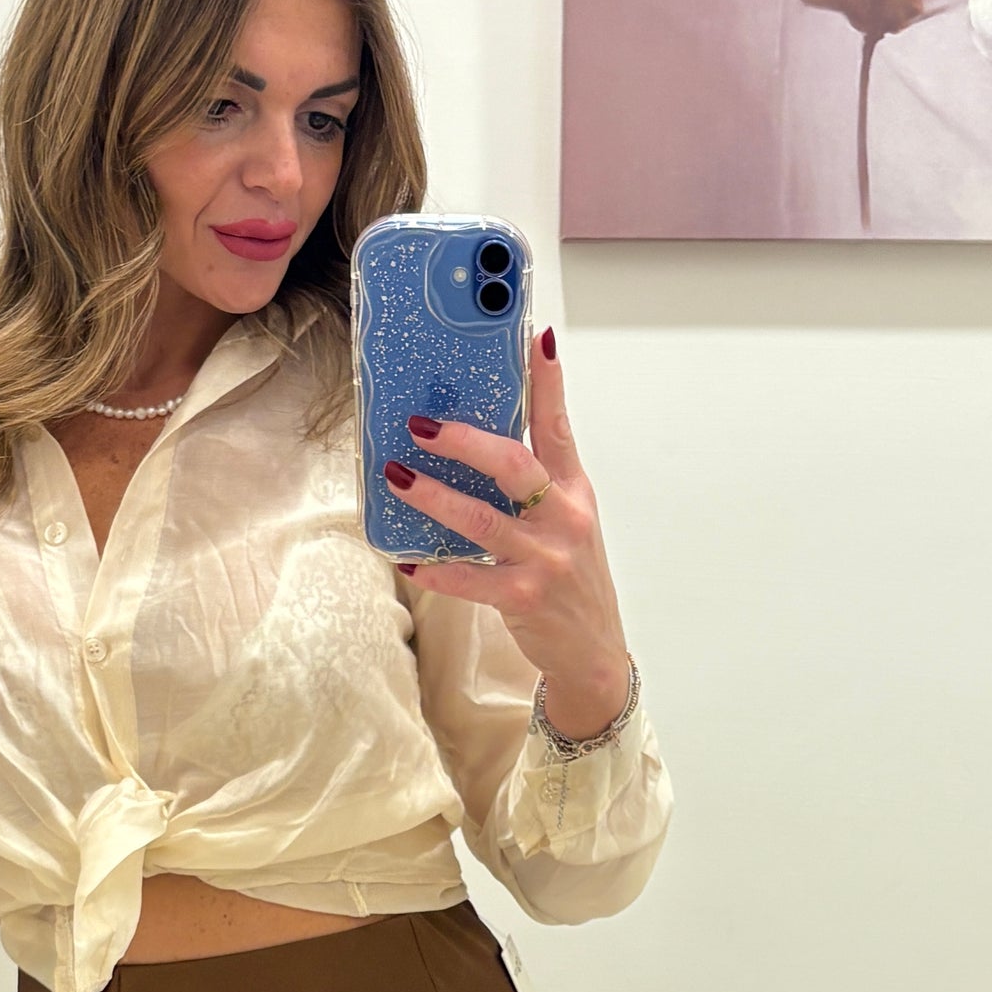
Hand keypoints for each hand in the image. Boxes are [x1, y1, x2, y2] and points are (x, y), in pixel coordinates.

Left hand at [386, 327, 632, 740]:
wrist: (593, 653)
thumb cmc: (571, 581)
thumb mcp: (568, 524)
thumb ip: (537, 484)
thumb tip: (479, 443)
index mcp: (574, 492)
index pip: (559, 426)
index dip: (547, 381)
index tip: (534, 338)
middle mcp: (563, 519)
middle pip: (512, 465)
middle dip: (463, 440)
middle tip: (421, 425)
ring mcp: (544, 559)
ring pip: (480, 519)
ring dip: (433, 497)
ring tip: (398, 477)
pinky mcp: (522, 598)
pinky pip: (468, 578)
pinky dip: (435, 570)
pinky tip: (408, 560)